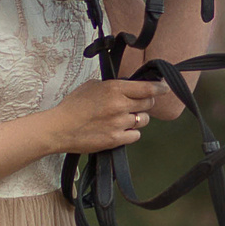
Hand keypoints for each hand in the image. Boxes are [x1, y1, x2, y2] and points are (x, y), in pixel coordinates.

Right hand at [49, 78, 164, 153]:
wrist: (59, 128)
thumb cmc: (72, 106)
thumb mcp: (91, 86)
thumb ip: (111, 85)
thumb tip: (126, 87)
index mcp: (115, 89)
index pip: (146, 88)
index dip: (159, 88)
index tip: (165, 88)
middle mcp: (120, 105)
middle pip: (148, 104)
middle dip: (146, 103)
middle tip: (138, 104)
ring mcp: (119, 123)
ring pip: (143, 120)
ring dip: (138, 118)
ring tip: (125, 118)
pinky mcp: (116, 139)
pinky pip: (135, 135)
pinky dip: (131, 132)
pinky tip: (121, 130)